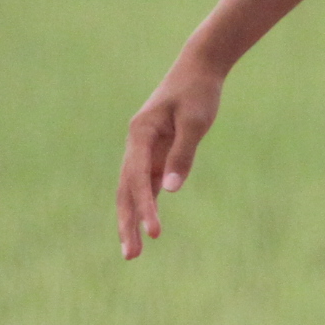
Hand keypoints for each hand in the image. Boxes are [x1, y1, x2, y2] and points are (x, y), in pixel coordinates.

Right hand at [116, 60, 224, 259]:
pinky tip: (145, 229)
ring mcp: (144, 150)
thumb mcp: (195, 122)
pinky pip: (146, 185)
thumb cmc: (198, 92)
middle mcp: (136, 143)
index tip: (155, 233)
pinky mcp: (156, 153)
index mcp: (140, 133)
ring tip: (133, 253)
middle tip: (130, 256)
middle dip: (127, 223)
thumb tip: (170, 190)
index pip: (138, 178)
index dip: (144, 207)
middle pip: (126, 190)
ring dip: (132, 219)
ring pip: (132, 190)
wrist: (199, 68)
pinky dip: (144, 206)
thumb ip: (183, 155)